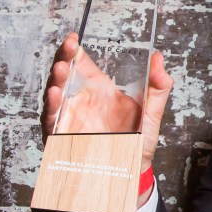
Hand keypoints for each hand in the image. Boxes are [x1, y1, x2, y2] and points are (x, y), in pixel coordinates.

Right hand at [41, 33, 173, 176]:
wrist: (131, 173)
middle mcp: (81, 101)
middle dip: (63, 59)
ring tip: (61, 68)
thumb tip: (159, 58)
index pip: (81, 63)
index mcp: (99, 90)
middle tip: (68, 47)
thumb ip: (157, 86)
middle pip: (64, 74)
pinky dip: (52, 107)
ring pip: (55, 94)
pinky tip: (55, 95)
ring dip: (56, 79)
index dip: (75, 49)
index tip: (74, 38)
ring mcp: (70, 118)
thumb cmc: (138, 143)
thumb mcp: (151, 112)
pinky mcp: (62, 136)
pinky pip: (52, 120)